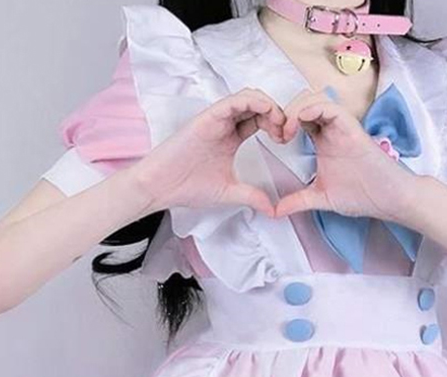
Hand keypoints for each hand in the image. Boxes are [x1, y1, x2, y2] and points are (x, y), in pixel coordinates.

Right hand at [128, 88, 286, 216]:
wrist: (160, 187)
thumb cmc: (187, 187)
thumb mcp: (229, 192)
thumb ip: (252, 197)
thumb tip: (272, 210)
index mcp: (231, 138)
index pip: (259, 120)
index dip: (276, 126)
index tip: (285, 142)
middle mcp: (224, 124)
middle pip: (258, 106)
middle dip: (277, 114)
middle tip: (286, 132)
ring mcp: (216, 119)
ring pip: (248, 97)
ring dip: (268, 105)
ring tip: (278, 124)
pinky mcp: (207, 117)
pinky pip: (233, 100)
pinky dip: (253, 101)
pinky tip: (266, 112)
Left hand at [274, 89, 419, 222]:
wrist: (388, 199)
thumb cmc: (362, 195)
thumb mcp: (320, 197)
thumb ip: (297, 201)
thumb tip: (275, 212)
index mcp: (322, 140)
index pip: (298, 118)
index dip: (282, 123)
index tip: (275, 141)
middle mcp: (330, 129)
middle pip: (302, 102)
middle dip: (285, 112)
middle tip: (277, 134)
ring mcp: (341, 126)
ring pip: (313, 98)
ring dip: (295, 109)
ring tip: (287, 131)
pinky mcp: (351, 127)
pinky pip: (329, 106)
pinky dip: (311, 108)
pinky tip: (300, 123)